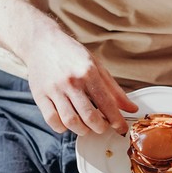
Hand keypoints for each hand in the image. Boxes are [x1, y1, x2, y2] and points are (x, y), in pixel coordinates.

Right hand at [23, 27, 137, 136]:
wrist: (42, 42)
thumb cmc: (71, 54)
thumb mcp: (96, 66)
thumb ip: (114, 89)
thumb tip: (131, 108)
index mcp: (88, 72)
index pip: (107, 103)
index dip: (117, 120)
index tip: (121, 128)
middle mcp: (71, 81)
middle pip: (89, 117)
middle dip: (100, 127)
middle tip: (102, 126)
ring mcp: (54, 89)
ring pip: (70, 121)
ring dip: (82, 130)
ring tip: (86, 126)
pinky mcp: (40, 95)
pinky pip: (52, 120)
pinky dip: (62, 127)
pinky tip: (67, 123)